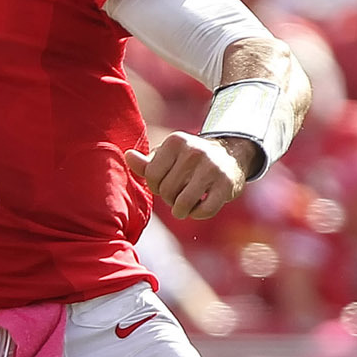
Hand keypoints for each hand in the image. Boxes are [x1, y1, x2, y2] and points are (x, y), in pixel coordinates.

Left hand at [128, 131, 249, 219]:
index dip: (155, 187)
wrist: (229, 157)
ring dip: (181, 211)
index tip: (165, 184)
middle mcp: (194, 151)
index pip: (152, 176)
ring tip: (185, 206)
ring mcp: (212, 167)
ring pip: (183, 204)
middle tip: (178, 194)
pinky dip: (198, 214)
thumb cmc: (189, 160)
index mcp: (176, 141)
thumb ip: (146, 162)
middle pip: (166, 191)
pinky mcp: (227, 184)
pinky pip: (205, 211)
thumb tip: (127, 156)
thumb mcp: (168, 156)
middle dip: (169, 199)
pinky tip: (200, 207)